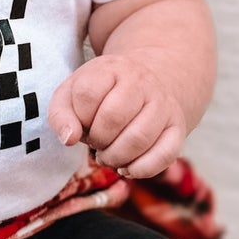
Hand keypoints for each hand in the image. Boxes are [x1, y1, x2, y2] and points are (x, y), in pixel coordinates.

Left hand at [47, 54, 186, 178]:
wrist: (150, 82)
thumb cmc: (103, 94)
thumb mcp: (73, 93)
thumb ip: (61, 114)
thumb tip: (69, 139)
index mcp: (110, 69)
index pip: (88, 94)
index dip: (79, 117)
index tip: (83, 122)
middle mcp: (141, 83)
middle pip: (113, 118)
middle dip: (97, 140)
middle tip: (97, 142)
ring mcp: (162, 105)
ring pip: (139, 139)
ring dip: (116, 157)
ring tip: (109, 156)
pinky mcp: (177, 128)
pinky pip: (164, 155)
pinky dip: (141, 169)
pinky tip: (128, 167)